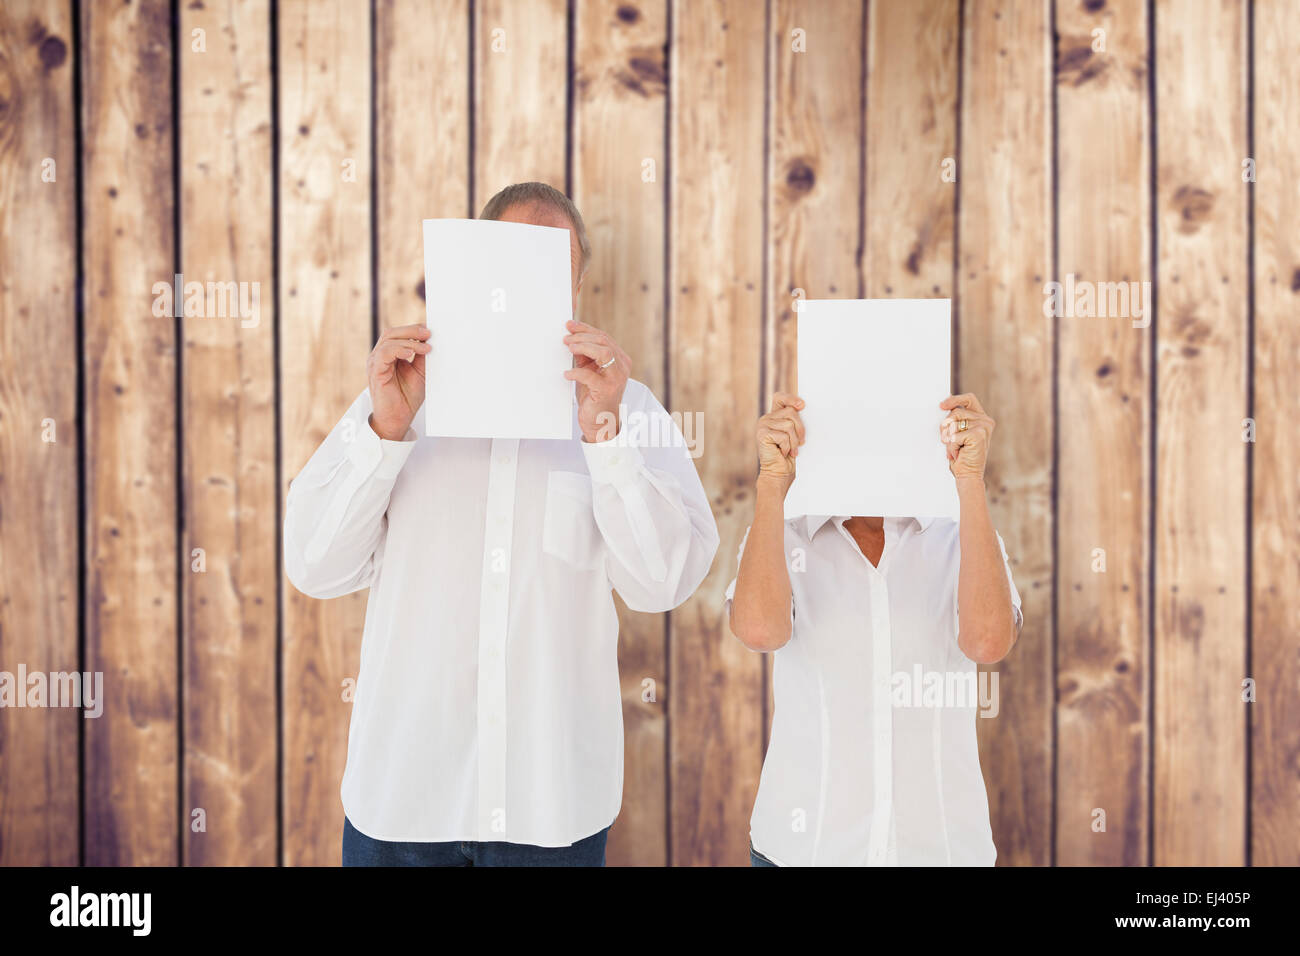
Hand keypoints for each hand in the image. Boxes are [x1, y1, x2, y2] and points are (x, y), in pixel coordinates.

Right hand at [367, 324, 431, 439]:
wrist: (398, 419)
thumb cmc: (407, 397)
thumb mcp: (420, 372)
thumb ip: (422, 356)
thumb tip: (430, 340)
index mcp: (389, 354)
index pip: (398, 334)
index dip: (413, 329)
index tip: (430, 330)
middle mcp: (380, 356)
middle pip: (392, 333)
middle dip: (412, 330)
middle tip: (429, 334)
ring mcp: (375, 363)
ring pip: (389, 340)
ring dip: (410, 341)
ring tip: (426, 348)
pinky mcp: (376, 371)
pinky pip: (384, 353)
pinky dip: (399, 349)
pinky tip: (412, 353)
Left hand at [563, 320, 630, 441]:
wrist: (600, 421)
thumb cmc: (593, 395)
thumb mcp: (589, 370)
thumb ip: (585, 355)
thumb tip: (570, 338)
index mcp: (620, 359)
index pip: (604, 337)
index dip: (585, 329)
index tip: (569, 325)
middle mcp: (622, 366)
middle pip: (604, 342)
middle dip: (582, 337)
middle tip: (565, 339)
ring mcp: (616, 378)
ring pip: (604, 353)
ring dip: (584, 348)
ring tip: (569, 349)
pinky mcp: (607, 390)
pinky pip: (590, 376)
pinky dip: (576, 372)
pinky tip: (567, 374)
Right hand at [756, 392, 805, 489]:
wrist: (779, 473)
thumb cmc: (789, 455)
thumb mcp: (794, 434)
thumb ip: (795, 420)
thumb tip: (803, 406)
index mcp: (774, 416)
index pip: (780, 398)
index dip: (791, 398)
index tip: (802, 405)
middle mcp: (766, 418)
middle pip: (791, 412)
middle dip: (800, 429)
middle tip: (800, 443)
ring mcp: (762, 426)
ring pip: (789, 425)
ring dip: (794, 441)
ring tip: (791, 450)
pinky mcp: (762, 434)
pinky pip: (784, 435)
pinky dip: (788, 447)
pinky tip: (783, 453)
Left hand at [939, 393, 994, 481]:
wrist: (969, 475)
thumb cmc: (961, 456)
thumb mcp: (957, 434)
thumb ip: (955, 420)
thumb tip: (944, 404)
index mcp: (982, 418)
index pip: (969, 399)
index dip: (954, 399)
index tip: (941, 406)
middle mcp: (985, 420)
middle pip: (956, 412)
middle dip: (945, 427)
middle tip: (947, 441)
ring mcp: (984, 426)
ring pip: (953, 422)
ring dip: (948, 438)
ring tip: (955, 448)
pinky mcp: (979, 434)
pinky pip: (954, 436)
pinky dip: (951, 446)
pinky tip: (958, 453)